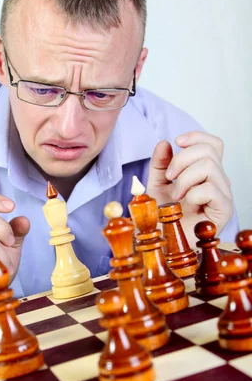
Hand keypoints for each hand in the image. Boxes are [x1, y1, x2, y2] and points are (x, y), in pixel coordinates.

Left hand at [146, 132, 233, 247]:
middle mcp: (218, 181)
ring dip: (184, 178)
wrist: (165, 244)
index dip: (197, 137)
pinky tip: (185, 204)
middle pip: (209, 150)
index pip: (213, 144)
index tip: (177, 141)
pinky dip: (192, 193)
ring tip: (176, 195)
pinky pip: (211, 189)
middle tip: (170, 177)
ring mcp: (223, 195)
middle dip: (182, 159)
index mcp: (206, 173)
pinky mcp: (224, 210)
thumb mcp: (156, 185)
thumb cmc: (163, 217)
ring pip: (209, 166)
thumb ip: (160, 164)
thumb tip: (164, 143)